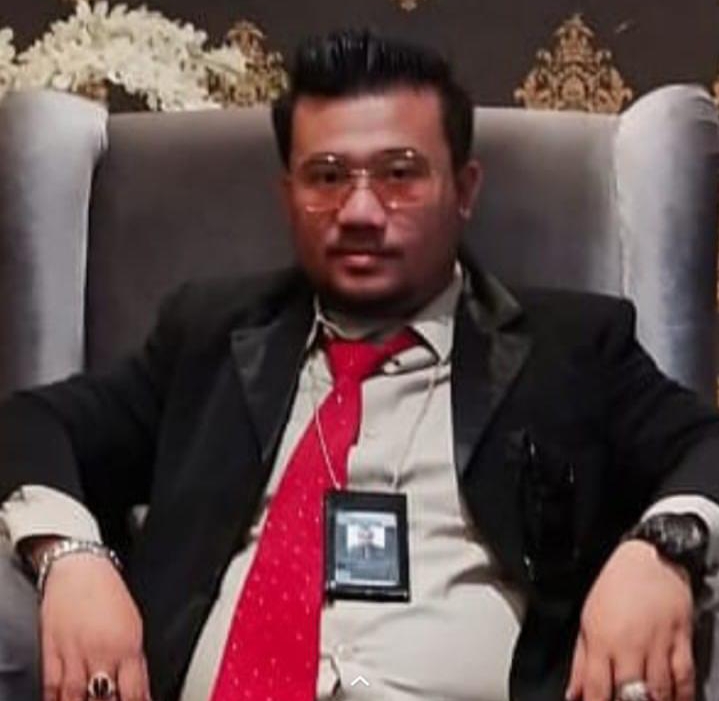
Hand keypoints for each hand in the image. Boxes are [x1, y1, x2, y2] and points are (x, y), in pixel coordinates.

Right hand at [39, 553, 150, 700]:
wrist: (79, 568)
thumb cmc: (109, 592)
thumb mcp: (134, 624)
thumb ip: (135, 660)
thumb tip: (139, 689)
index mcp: (126, 645)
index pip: (134, 692)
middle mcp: (100, 652)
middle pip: (103, 700)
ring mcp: (73, 654)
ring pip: (75, 699)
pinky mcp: (50, 652)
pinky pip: (51, 688)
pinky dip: (57, 700)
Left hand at [565, 539, 694, 700]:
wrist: (647, 557)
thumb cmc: (614, 586)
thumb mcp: (587, 620)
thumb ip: (581, 661)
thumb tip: (573, 693)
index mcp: (602, 639)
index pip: (597, 688)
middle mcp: (629, 644)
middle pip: (630, 696)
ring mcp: (657, 643)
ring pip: (659, 693)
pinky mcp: (682, 639)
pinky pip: (684, 677)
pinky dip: (682, 696)